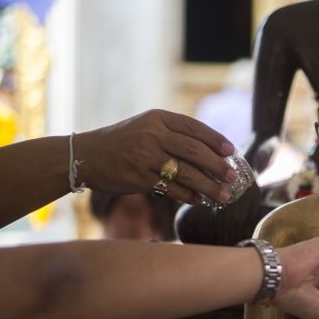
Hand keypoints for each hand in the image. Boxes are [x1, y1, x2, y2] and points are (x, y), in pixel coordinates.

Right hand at [76, 109, 237, 205]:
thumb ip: (173, 135)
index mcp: (157, 118)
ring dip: (208, 186)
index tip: (231, 151)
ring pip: (186, 172)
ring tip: (223, 195)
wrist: (85, 155)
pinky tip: (198, 200)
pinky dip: (187, 196)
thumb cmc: (122, 143)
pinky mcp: (139, 177)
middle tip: (232, 177)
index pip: (194, 127)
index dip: (215, 139)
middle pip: (194, 151)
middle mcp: (152, 134)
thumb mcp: (146, 128)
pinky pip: (171, 188)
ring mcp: (145, 156)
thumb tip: (210, 153)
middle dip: (217, 166)